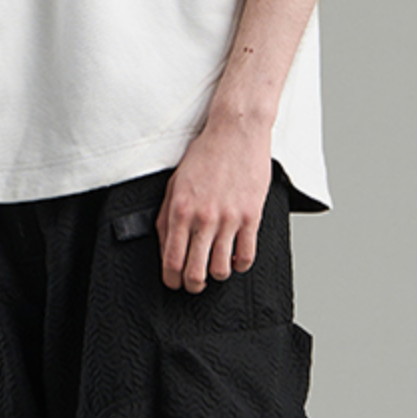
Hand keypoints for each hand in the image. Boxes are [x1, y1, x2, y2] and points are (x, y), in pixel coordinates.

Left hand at [155, 118, 272, 291]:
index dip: (171, 279)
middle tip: (194, 284)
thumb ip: (167, 216)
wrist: (236, 132)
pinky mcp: (251, 216)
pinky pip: (246, 256)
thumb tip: (165, 245)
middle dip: (192, 285)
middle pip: (195, 272)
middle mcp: (203, 218)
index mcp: (180, 210)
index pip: (172, 260)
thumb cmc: (206, 154)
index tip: (174, 282)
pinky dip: (240, 264)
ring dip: (216, 275)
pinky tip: (235, 258)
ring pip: (221, 269)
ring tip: (215, 267)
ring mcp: (229, 219)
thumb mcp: (175, 183)